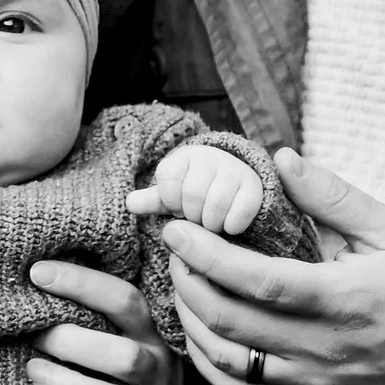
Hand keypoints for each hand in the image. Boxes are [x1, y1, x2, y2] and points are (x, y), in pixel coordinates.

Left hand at [26, 259, 183, 384]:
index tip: (36, 273)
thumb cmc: (119, 342)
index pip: (123, 299)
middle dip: (72, 343)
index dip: (81, 284)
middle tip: (34, 336)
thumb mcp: (120, 316)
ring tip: (33, 372)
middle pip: (123, 357)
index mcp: (152, 329)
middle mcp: (158, 369)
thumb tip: (37, 259)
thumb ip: (93, 294)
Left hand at [132, 143, 264, 237]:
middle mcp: (211, 157)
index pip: (168, 179)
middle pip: (192, 194)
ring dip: (211, 224)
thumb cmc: (197, 191)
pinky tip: (229, 227)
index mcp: (185, 157)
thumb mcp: (173, 194)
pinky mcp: (255, 187)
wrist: (235, 183)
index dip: (171, 200)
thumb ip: (152, 200)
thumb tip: (129, 203)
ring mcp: (235, 170)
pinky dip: (232, 226)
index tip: (178, 208)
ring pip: (215, 204)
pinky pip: (240, 212)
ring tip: (211, 224)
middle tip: (196, 219)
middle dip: (192, 216)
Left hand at [158, 150, 384, 384]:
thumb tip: (280, 159)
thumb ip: (332, 196)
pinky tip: (202, 333)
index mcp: (342, 300)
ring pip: (226, 361)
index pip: (255, 280)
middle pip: (228, 320)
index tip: (176, 229)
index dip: (205, 254)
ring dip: (191, 320)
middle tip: (175, 250)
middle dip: (187, 280)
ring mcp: (313, 382)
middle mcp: (322, 347)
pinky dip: (209, 364)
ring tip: (184, 285)